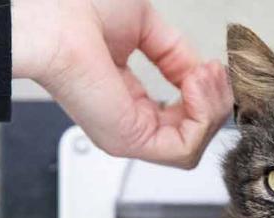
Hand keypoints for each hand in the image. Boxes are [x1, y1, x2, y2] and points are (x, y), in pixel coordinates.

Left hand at [12, 0, 232, 168]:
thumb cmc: (78, 11)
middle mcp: (128, 121)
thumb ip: (177, 54)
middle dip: (216, 101)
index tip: (209, 65)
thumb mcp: (147, 28)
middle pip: (194, 134)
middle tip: (210, 70)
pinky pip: (185, 149)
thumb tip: (201, 72)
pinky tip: (195, 85)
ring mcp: (128, 134)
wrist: (58, 15)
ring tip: (203, 75)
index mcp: (128, 98)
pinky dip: (202, 116)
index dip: (207, 93)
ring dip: (213, 107)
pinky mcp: (129, 140)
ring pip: (195, 144)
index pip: (183, 117)